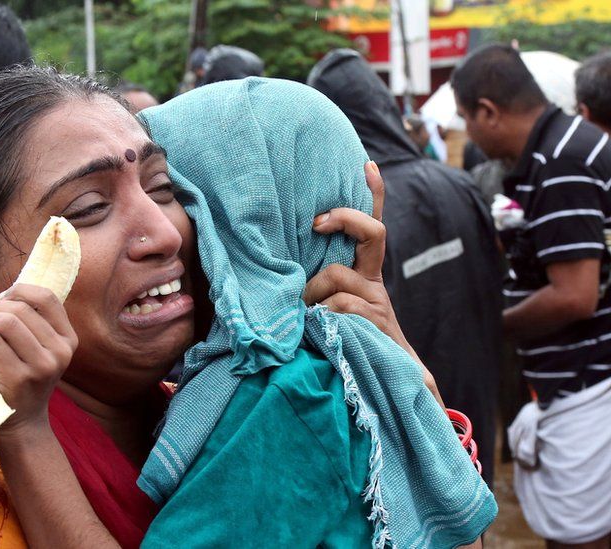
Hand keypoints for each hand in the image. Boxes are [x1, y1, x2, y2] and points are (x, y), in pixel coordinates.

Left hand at [0, 284, 77, 436]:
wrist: (22, 424)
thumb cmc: (23, 381)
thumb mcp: (38, 352)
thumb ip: (29, 324)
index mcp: (68, 339)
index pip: (48, 298)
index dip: (20, 290)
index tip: (1, 297)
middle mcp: (60, 352)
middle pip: (21, 309)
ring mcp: (41, 366)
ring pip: (6, 322)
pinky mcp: (18, 378)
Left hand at [303, 162, 443, 405]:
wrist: (387, 388)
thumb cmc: (344, 346)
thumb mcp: (325, 313)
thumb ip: (312, 293)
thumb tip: (270, 278)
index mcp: (364, 275)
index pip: (372, 228)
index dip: (373, 195)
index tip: (366, 163)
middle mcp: (374, 283)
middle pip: (372, 233)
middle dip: (344, 219)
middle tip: (316, 221)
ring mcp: (376, 302)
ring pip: (337, 276)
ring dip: (312, 293)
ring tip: (305, 317)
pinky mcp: (374, 323)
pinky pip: (337, 308)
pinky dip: (319, 318)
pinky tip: (317, 333)